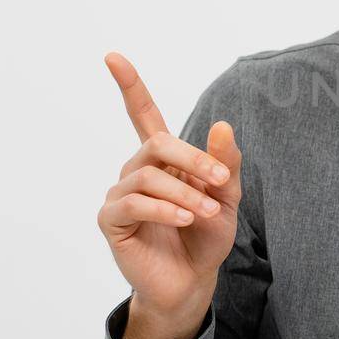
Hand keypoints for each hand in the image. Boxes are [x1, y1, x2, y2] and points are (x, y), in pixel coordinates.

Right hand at [95, 52, 242, 322]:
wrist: (193, 281)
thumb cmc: (207, 236)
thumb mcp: (227, 197)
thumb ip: (226, 164)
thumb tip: (222, 125)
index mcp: (163, 159)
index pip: (143, 114)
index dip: (129, 86)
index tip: (113, 57)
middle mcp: (137, 170)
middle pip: (157, 142)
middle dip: (192, 158)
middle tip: (220, 182)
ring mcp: (121, 194)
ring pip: (149, 175)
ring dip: (184, 192)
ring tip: (205, 212)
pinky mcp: (112, 220)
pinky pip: (135, 203)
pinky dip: (164, 209)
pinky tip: (184, 220)